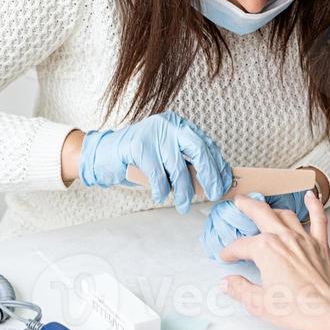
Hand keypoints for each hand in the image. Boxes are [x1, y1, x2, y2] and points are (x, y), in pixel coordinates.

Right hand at [78, 110, 232, 212]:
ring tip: (184, 204)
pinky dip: (161, 189)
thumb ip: (187, 165)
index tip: (225, 183)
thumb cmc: (140, 161)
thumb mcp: (168, 159)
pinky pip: (157, 173)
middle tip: (213, 194)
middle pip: (198, 149)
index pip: (206, 144)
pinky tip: (161, 197)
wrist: (103, 155)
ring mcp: (153, 133)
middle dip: (209, 174)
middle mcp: (169, 125)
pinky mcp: (138, 145)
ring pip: (177, 165)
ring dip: (183, 190)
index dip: (218, 165)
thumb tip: (213, 184)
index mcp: (180, 126)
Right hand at [217, 192, 329, 329]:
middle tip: (239, 202)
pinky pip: (318, 219)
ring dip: (273, 208)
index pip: (241, 246)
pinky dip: (314, 205)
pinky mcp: (320, 245)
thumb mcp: (258, 303)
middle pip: (261, 214)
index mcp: (266, 250)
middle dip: (247, 206)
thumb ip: (239, 289)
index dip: (230, 251)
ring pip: (285, 214)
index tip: (227, 257)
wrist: (327, 312)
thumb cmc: (296, 308)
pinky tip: (310, 196)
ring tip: (265, 206)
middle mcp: (284, 238)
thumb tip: (227, 283)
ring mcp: (303, 239)